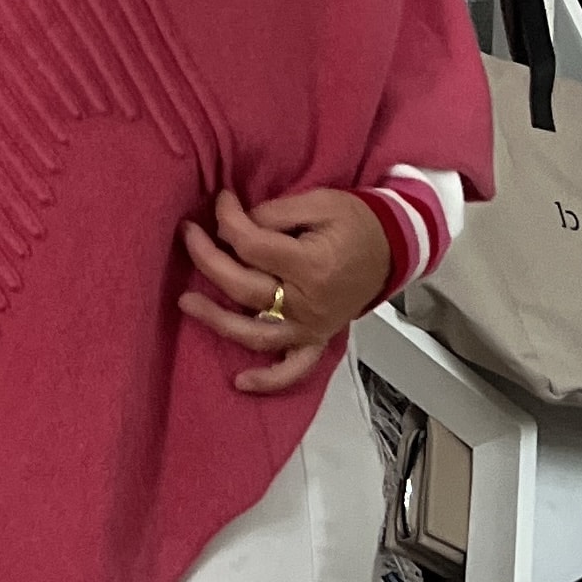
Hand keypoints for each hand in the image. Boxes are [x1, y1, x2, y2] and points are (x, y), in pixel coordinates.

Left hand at [178, 187, 391, 394]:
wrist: (394, 248)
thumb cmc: (357, 222)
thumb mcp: (320, 201)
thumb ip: (274, 213)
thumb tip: (235, 225)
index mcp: (311, 265)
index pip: (251, 245)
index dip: (228, 219)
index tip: (221, 201)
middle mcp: (308, 303)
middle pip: (244, 287)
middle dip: (208, 259)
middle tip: (188, 234)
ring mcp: (312, 327)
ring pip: (255, 332)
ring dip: (217, 320)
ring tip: (186, 302)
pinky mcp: (317, 339)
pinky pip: (293, 369)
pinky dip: (268, 380)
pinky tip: (240, 381)